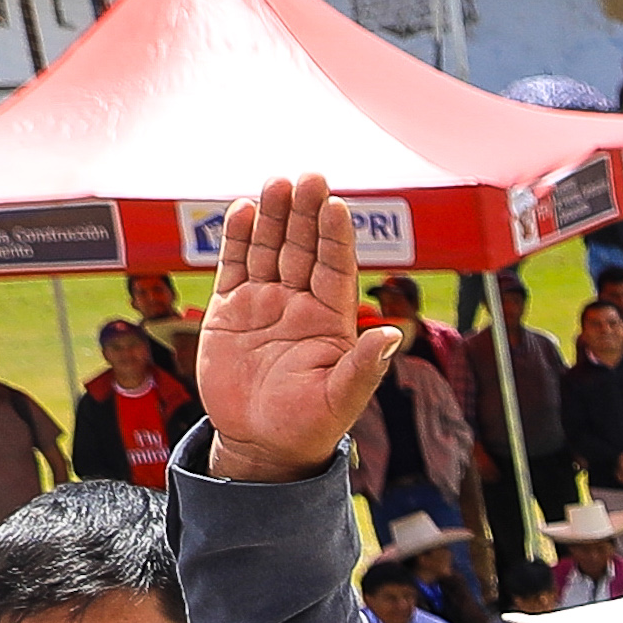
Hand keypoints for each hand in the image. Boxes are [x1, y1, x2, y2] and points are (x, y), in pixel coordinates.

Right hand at [194, 173, 408, 474]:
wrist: (262, 444)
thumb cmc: (309, 426)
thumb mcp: (341, 399)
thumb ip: (363, 367)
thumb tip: (392, 336)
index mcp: (332, 321)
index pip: (336, 268)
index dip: (336, 237)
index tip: (337, 205)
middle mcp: (299, 304)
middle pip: (303, 249)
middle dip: (305, 214)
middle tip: (309, 177)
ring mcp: (264, 304)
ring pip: (269, 250)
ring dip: (273, 218)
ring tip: (277, 183)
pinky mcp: (229, 312)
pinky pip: (234, 267)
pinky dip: (238, 239)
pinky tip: (244, 210)